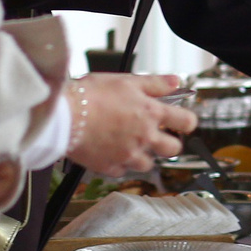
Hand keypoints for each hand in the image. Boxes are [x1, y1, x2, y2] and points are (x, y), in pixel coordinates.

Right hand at [65, 73, 197, 173]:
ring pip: (149, 164)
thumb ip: (155, 83)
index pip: (186, 122)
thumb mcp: (126, 80)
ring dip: (144, 155)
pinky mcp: (111, 168)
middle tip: (157, 135)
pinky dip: (120, 162)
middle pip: (173, 149)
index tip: (181, 121)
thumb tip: (175, 82)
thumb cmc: (91, 95)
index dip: (187, 121)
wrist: (64, 116)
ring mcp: (129, 155)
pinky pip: (123, 170)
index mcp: (151, 113)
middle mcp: (145, 137)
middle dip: (169, 143)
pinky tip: (111, 150)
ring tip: (129, 142)